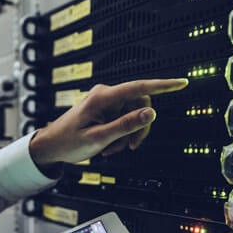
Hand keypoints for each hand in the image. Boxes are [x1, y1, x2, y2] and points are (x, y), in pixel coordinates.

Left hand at [29, 78, 188, 168]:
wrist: (51, 146)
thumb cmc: (68, 142)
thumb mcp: (99, 138)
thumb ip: (126, 125)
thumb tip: (151, 113)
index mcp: (103, 97)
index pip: (139, 87)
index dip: (163, 86)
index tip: (181, 83)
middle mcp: (106, 95)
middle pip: (140, 105)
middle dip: (138, 128)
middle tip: (130, 147)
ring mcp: (106, 102)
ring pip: (133, 115)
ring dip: (128, 135)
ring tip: (112, 149)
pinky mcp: (106, 109)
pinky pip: (124, 119)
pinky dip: (121, 134)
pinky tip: (109, 145)